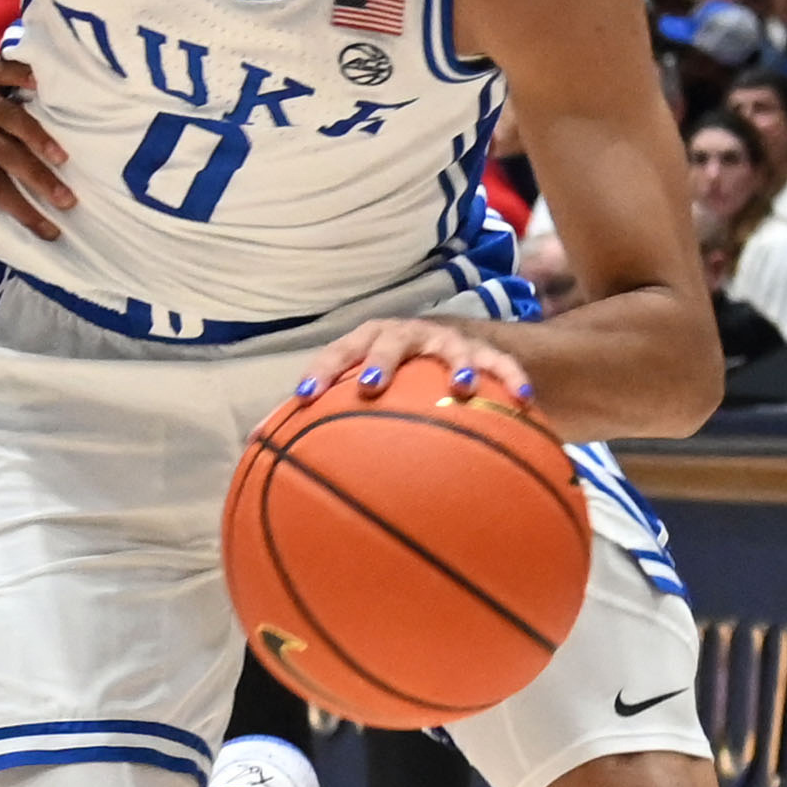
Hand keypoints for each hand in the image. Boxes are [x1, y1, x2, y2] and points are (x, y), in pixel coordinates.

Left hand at [0, 43, 74, 247]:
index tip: (51, 231)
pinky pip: (7, 70)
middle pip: (17, 159)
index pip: (2, 191)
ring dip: (42, 138)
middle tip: (70, 201)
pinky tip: (42, 87)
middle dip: (46, 183)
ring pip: (17, 118)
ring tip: (64, 157)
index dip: (28, 213)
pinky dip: (25, 77)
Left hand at [283, 313, 534, 411]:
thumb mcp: (361, 390)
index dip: (322, 369)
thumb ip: (321, 416)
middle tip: (371, 387)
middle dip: (379, 361)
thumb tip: (261, 450)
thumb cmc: (391, 376)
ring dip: (453, 364)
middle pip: (388, 340)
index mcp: (367, 342)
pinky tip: (525, 399)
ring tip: (459, 387)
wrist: (449, 343)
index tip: (306, 394)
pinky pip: (500, 364)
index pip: (338, 351)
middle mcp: (405, 336)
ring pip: (450, 346)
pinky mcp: (483, 351)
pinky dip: (510, 377)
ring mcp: (446, 340)